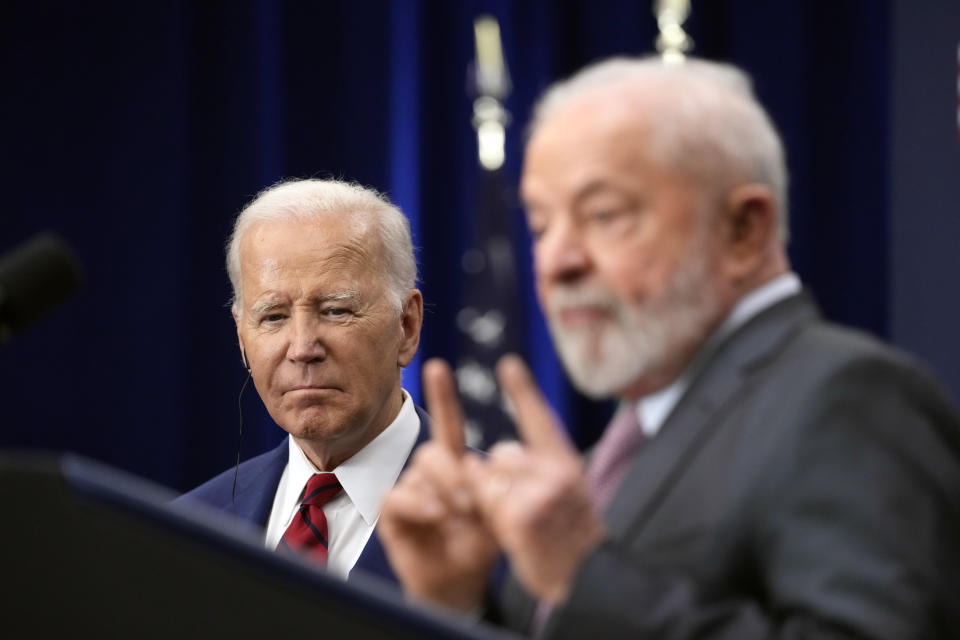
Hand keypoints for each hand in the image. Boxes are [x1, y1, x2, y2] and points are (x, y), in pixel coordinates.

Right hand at [377, 359, 498, 611]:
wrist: (461, 584)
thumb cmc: (480, 545)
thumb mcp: (497, 511)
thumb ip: (490, 487)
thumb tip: (478, 469)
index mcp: (456, 466)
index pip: (448, 424)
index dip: (442, 396)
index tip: (437, 366)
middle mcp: (430, 474)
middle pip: (434, 449)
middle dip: (456, 472)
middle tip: (473, 501)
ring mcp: (410, 491)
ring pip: (420, 468)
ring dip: (443, 489)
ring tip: (458, 514)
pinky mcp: (392, 512)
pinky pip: (399, 495)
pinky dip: (421, 506)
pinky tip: (437, 519)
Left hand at [465, 355, 604, 604]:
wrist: (585, 583)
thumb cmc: (569, 543)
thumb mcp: (566, 498)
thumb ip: (542, 471)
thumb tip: (502, 453)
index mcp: (567, 464)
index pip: (541, 420)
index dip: (523, 390)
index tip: (508, 363)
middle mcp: (558, 472)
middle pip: (501, 452)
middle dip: (498, 478)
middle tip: (520, 508)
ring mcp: (541, 492)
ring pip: (488, 474)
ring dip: (490, 497)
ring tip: (518, 523)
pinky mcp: (522, 513)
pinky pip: (486, 499)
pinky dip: (489, 514)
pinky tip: (513, 532)